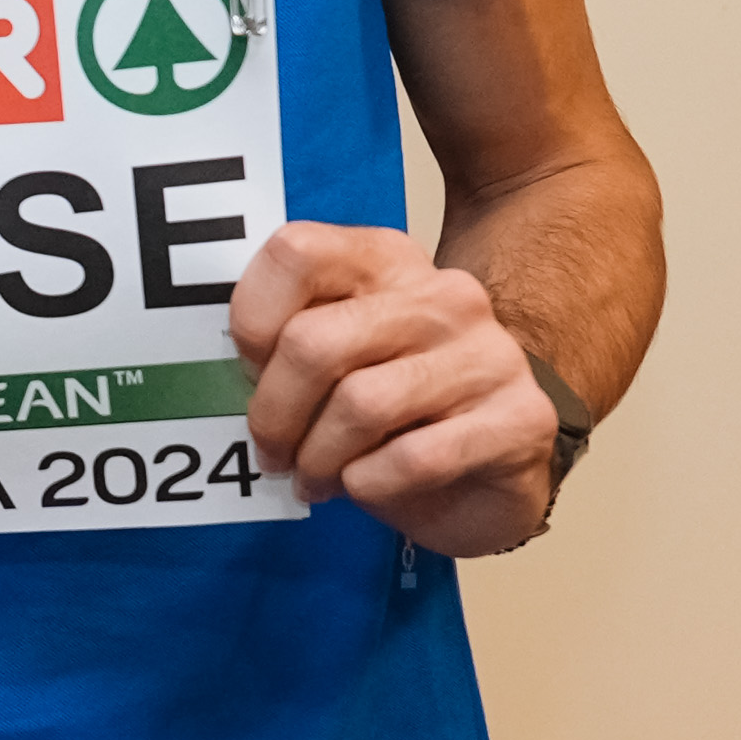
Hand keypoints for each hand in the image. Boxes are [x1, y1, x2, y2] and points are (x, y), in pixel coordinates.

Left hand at [229, 223, 556, 556]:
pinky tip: (365, 487)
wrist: (494, 465)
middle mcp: (443, 296)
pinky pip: (414, 457)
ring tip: (313, 478)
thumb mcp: (335, 358)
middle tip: (269, 452)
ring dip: (318, 457)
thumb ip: (285, 340)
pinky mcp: (521, 418)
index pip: (296, 252)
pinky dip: (370, 484)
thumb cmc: (395, 410)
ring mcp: (490, 354)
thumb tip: (218, 367)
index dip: (252, 319)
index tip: (248, 369)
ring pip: (361, 404)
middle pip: (314, 342)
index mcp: (386, 261)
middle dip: (274, 413)